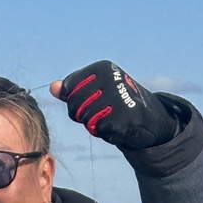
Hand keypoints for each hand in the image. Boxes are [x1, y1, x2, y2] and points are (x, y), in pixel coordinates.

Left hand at [51, 62, 176, 150]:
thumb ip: (72, 89)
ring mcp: (118, 97)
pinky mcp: (124, 116)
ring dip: (95, 125)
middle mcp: (110, 78)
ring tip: (110, 119)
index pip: (69, 88)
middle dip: (83, 116)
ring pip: (86, 119)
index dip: (74, 102)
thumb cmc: (117, 103)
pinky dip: (106, 133)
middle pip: (74, 105)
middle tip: (100, 115)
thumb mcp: (95, 91)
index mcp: (102, 68)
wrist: (149, 118)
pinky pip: (100, 130)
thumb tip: (53, 87)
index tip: (90, 102)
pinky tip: (118, 126)